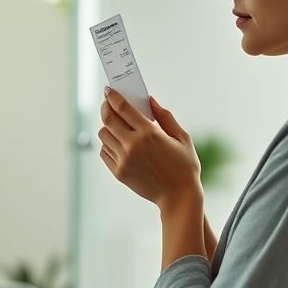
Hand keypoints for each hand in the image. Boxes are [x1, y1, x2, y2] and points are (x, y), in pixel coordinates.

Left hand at [98, 88, 202, 209]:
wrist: (179, 197)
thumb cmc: (184, 166)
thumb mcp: (181, 137)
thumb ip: (165, 116)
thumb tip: (150, 100)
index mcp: (149, 133)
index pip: (122, 108)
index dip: (113, 96)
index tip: (109, 90)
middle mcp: (133, 145)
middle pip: (108, 119)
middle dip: (105, 107)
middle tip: (107, 102)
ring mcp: (124, 160)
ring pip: (103, 135)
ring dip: (107, 126)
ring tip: (115, 124)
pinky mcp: (119, 172)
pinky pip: (104, 152)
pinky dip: (107, 144)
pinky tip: (117, 142)